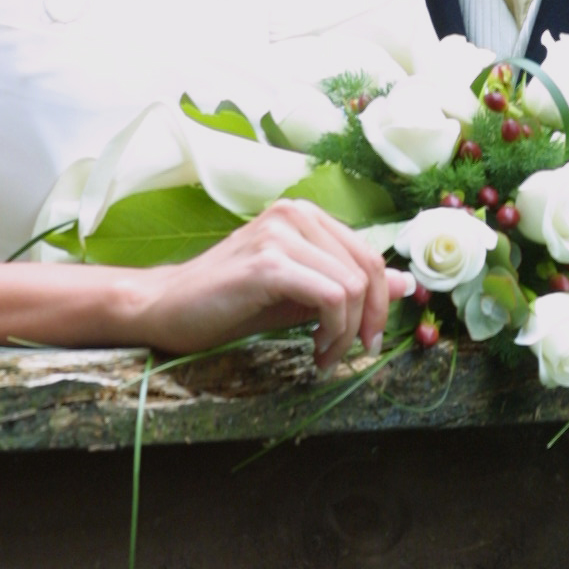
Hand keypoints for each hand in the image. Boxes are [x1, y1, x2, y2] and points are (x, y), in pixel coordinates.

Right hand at [135, 199, 413, 368]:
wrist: (164, 309)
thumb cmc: (226, 303)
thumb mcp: (297, 294)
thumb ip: (346, 285)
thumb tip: (404, 284)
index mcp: (302, 215)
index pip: (366, 254)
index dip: (378, 301)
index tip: (367, 338)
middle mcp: (293, 214)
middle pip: (366, 266)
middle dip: (369, 318)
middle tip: (350, 352)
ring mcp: (279, 234)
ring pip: (350, 285)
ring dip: (346, 332)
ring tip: (322, 354)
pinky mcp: (268, 262)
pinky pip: (330, 297)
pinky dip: (333, 331)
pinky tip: (314, 351)